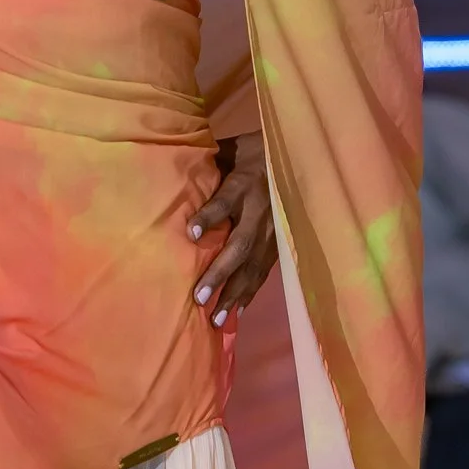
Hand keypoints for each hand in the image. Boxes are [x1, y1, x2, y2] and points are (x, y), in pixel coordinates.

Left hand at [189, 133, 275, 325]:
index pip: (225, 201)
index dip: (209, 216)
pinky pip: (264, 272)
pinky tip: (237, 313)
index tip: (191, 232)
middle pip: (240, 244)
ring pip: (253, 266)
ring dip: (234, 293)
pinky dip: (250, 293)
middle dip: (220, 273)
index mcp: (244, 183)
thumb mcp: (231, 150)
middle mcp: (260, 211)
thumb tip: (173, 173)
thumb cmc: (251, 152)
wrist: (295, 157)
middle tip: (199, 297)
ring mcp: (273, 230)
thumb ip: (208, 166)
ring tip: (216, 319)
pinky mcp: (279, 244)